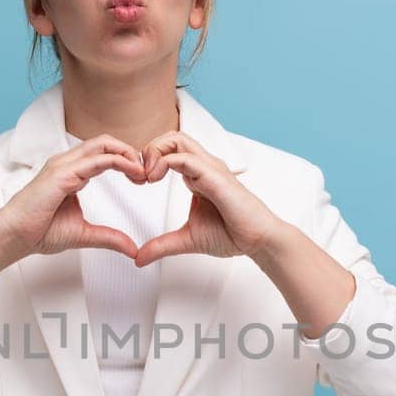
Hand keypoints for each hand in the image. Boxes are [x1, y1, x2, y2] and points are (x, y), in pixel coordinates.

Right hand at [0, 135, 148, 259]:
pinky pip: (96, 160)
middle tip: (147, 171)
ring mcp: (63, 165)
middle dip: (130, 152)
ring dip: (127, 154)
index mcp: (72, 172)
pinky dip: (118, 161)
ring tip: (142, 171)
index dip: (126, 160)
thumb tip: (132, 249)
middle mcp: (67, 164)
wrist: (14, 236)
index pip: (104, 154)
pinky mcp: (61, 174)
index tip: (142, 178)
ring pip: (102, 145)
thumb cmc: (38, 231)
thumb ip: (109, 238)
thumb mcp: (84, 234)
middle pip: (105, 142)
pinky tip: (132, 172)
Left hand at [133, 132, 281, 266]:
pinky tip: (155, 179)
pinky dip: (164, 163)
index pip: (169, 150)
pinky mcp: (215, 178)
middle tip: (139, 176)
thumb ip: (161, 245)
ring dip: (155, 152)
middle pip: (172, 137)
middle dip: (149, 149)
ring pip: (177, 140)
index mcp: (197, 175)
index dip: (148, 160)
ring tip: (146, 176)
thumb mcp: (186, 240)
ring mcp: (210, 169)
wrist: (258, 241)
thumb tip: (138, 258)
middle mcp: (204, 167)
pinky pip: (186, 159)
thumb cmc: (232, 234)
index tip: (138, 182)